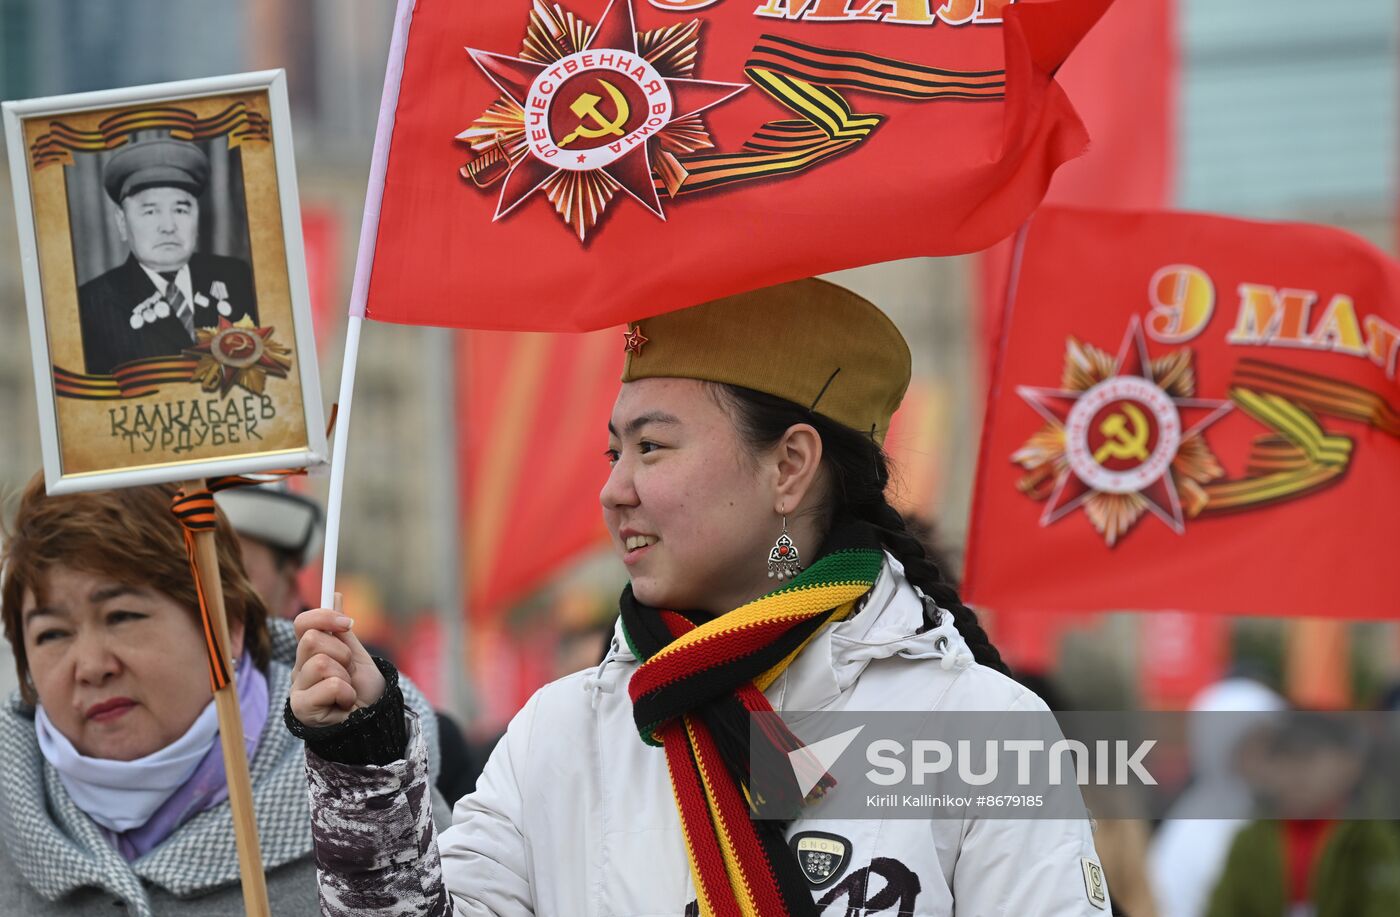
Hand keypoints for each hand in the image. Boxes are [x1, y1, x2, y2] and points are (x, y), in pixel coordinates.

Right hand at [289, 594, 386, 727]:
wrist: (372, 722)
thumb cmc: (364, 691)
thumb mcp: (357, 656)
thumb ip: (341, 630)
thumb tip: (334, 595)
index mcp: (310, 653)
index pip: (303, 623)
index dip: (324, 616)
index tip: (348, 624)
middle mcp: (299, 669)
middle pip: (311, 640)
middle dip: (341, 652)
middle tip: (349, 669)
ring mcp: (297, 688)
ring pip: (321, 663)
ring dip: (345, 676)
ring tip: (347, 691)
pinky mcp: (301, 707)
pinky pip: (330, 685)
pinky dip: (345, 693)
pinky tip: (344, 704)